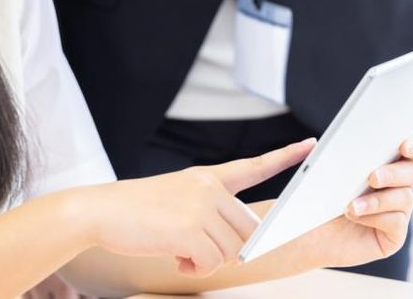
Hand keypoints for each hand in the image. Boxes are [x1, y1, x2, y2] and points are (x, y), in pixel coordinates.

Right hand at [87, 139, 316, 278]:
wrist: (102, 212)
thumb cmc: (138, 213)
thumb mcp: (178, 201)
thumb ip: (210, 214)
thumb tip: (240, 247)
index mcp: (206, 177)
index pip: (253, 165)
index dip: (285, 157)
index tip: (310, 144)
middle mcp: (209, 187)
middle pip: (247, 230)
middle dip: (227, 249)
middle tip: (194, 250)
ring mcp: (201, 205)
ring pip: (232, 250)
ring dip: (208, 261)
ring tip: (181, 252)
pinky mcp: (192, 228)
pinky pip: (214, 262)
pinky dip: (197, 269)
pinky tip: (177, 259)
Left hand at [297, 135, 412, 267]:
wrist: (307, 239)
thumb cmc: (311, 202)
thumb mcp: (306, 174)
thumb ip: (302, 153)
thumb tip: (312, 141)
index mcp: (378, 163)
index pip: (411, 150)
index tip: (404, 146)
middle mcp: (392, 185)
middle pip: (410, 172)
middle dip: (393, 173)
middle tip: (372, 177)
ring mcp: (394, 211)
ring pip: (405, 197)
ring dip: (378, 200)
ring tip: (351, 204)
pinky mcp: (392, 235)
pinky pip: (396, 222)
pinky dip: (375, 216)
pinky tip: (355, 216)